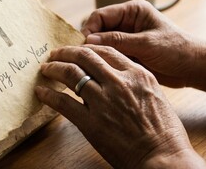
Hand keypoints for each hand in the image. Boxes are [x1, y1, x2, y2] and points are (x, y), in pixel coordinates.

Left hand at [35, 45, 205, 167]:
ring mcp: (103, 101)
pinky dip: (49, 95)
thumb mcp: (155, 94)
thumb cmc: (164, 131)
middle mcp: (118, 82)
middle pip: (85, 56)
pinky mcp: (91, 123)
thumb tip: (114, 76)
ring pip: (71, 74)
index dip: (86, 47)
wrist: (163, 157)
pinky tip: (41, 92)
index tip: (77, 49)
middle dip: (66, 52)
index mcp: (136, 74)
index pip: (106, 51)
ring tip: (46, 68)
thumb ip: (134, 81)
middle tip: (55, 54)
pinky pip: (63, 103)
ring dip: (54, 68)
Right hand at [81, 0, 205, 87]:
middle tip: (84, 58)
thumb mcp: (146, 44)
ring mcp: (127, 37)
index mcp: (133, 10)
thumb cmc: (176, 50)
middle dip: (91, 43)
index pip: (100, 15)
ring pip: (102, 43)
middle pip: (98, 29)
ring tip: (90, 66)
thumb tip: (88, 41)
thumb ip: (117, 41)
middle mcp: (127, 21)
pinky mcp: (128, 51)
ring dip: (97, 53)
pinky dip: (104, 61)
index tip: (84, 46)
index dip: (89, 29)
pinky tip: (100, 70)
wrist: (194, 68)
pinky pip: (110, 54)